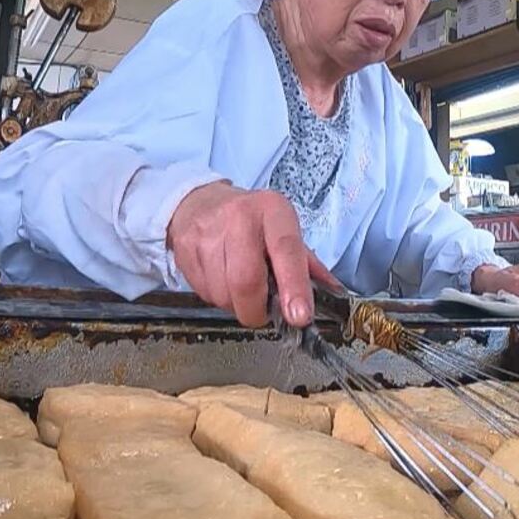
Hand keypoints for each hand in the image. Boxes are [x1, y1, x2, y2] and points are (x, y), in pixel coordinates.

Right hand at [167, 181, 339, 327]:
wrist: (198, 203)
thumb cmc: (250, 220)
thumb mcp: (282, 229)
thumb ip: (307, 264)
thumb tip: (333, 293)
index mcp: (272, 211)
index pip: (286, 251)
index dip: (294, 287)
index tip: (299, 316)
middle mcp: (239, 218)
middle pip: (247, 281)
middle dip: (257, 310)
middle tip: (262, 311)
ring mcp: (208, 233)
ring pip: (223, 294)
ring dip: (236, 304)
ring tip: (240, 286)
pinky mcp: (185, 249)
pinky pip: (205, 293)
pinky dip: (217, 298)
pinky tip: (221, 278)